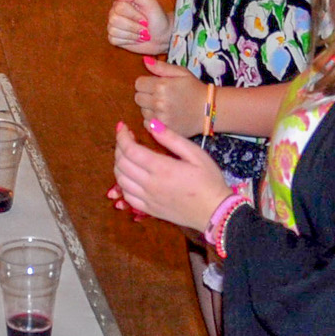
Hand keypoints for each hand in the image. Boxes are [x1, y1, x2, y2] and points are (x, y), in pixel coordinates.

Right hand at [106, 0, 168, 54]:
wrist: (162, 36)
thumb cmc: (157, 18)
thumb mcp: (150, 2)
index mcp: (122, 2)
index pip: (120, 7)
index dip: (134, 15)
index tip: (145, 19)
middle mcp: (115, 12)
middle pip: (115, 20)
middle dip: (133, 26)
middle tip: (144, 27)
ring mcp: (113, 25)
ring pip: (114, 31)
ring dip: (132, 34)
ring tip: (141, 33)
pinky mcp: (114, 38)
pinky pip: (114, 40)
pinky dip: (128, 41)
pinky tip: (135, 38)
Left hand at [110, 117, 230, 230]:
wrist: (216, 211)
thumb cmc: (209, 181)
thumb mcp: (196, 154)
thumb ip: (171, 139)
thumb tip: (152, 124)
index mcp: (162, 168)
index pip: (130, 150)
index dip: (122, 136)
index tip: (123, 127)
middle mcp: (150, 184)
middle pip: (121, 164)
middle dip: (119, 147)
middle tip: (125, 139)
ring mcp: (148, 199)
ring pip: (120, 180)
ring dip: (118, 165)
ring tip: (126, 155)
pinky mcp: (149, 210)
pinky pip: (127, 196)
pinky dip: (122, 184)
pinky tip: (129, 176)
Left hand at [134, 58, 205, 134]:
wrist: (209, 110)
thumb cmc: (195, 89)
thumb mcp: (181, 72)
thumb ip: (161, 67)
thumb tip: (145, 60)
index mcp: (161, 86)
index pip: (138, 83)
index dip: (145, 83)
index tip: (154, 85)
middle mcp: (158, 102)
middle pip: (138, 97)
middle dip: (146, 95)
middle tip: (159, 95)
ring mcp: (159, 118)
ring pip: (142, 111)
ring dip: (149, 108)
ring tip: (164, 106)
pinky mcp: (162, 130)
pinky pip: (147, 124)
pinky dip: (152, 121)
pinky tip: (164, 116)